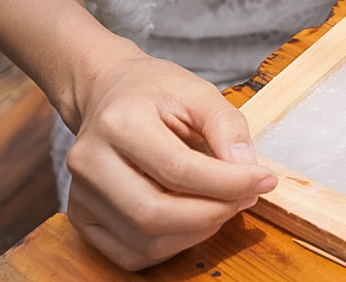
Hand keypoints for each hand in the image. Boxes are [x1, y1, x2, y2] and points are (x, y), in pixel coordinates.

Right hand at [64, 51, 276, 269]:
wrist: (107, 94)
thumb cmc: (154, 91)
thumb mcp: (198, 92)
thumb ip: (227, 127)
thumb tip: (248, 169)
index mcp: (119, 122)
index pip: (178, 169)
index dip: (229, 182)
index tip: (265, 180)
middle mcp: (90, 162)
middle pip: (155, 214)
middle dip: (213, 213)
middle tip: (246, 198)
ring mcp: (80, 196)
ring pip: (145, 241)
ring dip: (197, 233)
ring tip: (224, 205)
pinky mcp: (82, 219)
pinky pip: (131, 254)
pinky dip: (171, 247)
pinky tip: (194, 220)